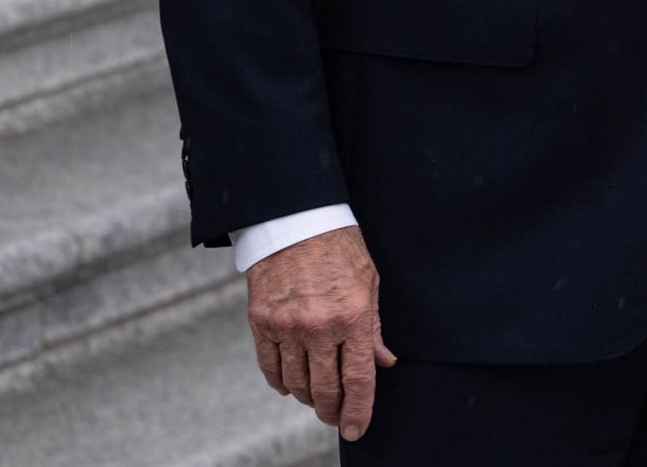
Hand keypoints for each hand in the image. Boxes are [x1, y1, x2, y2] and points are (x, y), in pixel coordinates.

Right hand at [244, 225, 397, 442]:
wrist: (295, 218)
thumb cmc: (338, 247)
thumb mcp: (369, 282)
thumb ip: (373, 328)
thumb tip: (384, 362)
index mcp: (353, 316)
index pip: (358, 379)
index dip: (358, 411)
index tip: (356, 429)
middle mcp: (320, 326)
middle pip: (325, 389)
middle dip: (332, 411)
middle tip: (335, 417)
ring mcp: (287, 325)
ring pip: (296, 383)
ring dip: (307, 398)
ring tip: (315, 398)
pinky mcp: (262, 321)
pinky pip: (270, 366)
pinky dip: (280, 382)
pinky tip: (290, 384)